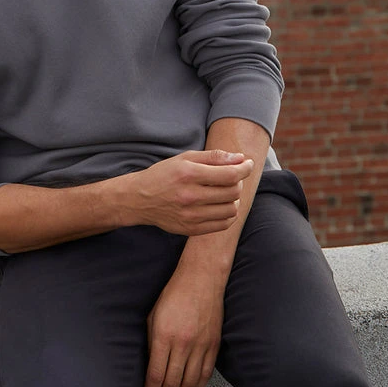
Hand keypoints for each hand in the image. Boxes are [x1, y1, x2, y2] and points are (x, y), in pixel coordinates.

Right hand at [116, 150, 253, 236]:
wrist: (139, 199)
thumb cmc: (164, 174)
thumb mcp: (185, 158)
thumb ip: (214, 157)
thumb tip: (241, 159)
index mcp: (189, 174)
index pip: (230, 175)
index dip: (244, 168)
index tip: (248, 164)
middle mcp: (190, 196)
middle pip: (233, 192)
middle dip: (238, 182)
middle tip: (231, 177)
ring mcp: (190, 215)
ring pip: (231, 209)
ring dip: (234, 199)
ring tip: (224, 192)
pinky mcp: (191, 229)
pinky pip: (223, 224)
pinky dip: (228, 214)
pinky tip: (220, 205)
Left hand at [140, 268, 224, 386]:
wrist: (201, 279)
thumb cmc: (173, 294)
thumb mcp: (153, 317)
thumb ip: (151, 344)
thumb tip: (150, 368)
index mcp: (164, 336)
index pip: (156, 376)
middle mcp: (183, 344)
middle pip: (172, 384)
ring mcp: (201, 346)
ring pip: (190, 383)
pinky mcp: (213, 345)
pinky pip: (205, 374)